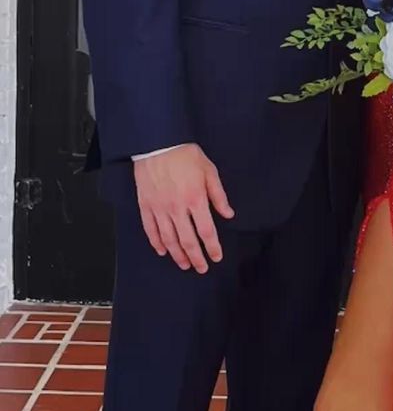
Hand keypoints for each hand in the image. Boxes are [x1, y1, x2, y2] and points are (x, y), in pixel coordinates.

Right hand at [133, 144, 233, 272]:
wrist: (158, 142)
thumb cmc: (185, 154)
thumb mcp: (209, 171)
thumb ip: (219, 195)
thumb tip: (228, 214)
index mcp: (195, 199)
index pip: (206, 231)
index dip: (212, 247)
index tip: (217, 257)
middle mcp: (177, 208)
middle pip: (187, 240)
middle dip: (196, 258)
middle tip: (201, 268)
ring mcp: (159, 208)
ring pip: (168, 239)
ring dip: (177, 255)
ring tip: (184, 264)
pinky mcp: (145, 205)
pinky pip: (150, 229)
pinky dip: (156, 243)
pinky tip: (162, 251)